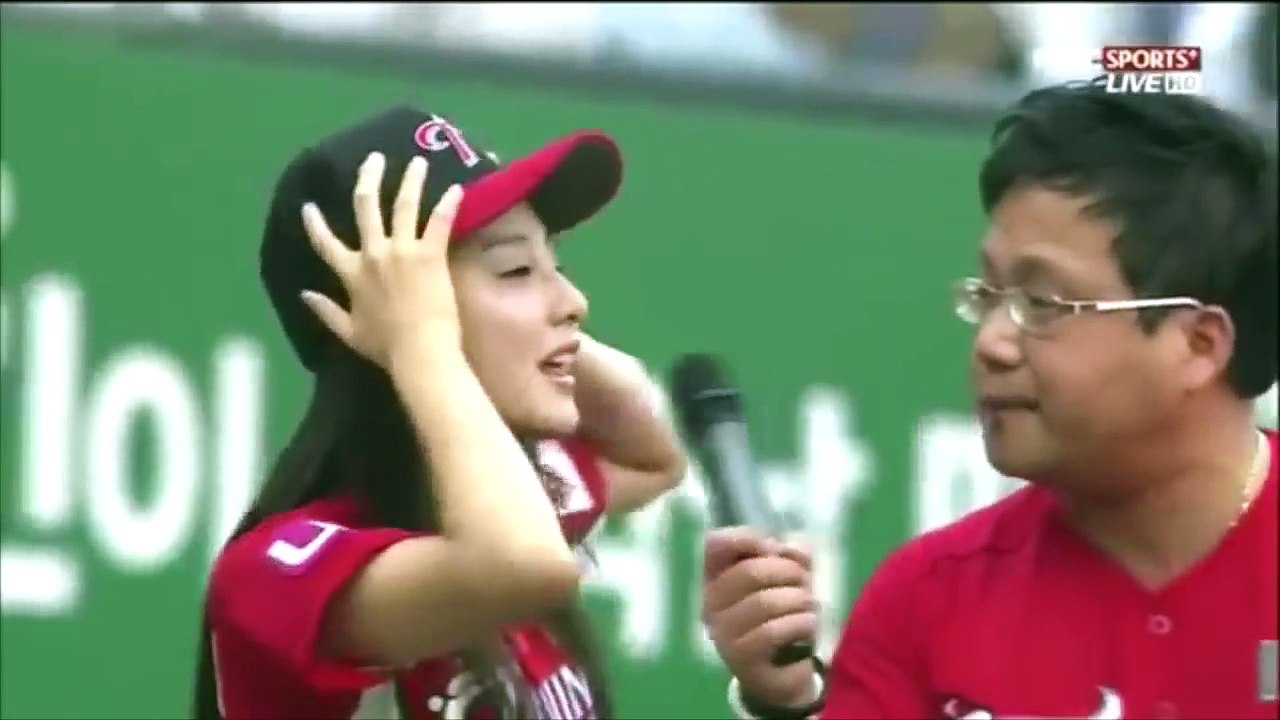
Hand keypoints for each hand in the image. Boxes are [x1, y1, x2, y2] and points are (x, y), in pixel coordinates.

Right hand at [299, 152, 463, 369]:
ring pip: (403, 205)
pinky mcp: (430, 254)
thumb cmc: (386, 347)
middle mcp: (373, 254)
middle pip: (365, 206)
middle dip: (368, 178)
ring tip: (418, 162)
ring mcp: (402, 251)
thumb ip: (325, 311)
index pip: (325, 243)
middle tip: (375, 159)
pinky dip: (448, 203)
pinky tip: (457, 188)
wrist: (419, 352)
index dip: (315, 224)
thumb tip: (303, 294)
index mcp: (351, 273)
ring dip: (410, 180)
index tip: (309, 206)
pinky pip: (438, 221)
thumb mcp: (348, 332)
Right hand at [702, 527, 818, 707]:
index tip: (774, 549)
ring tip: (809, 606)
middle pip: (749, 572)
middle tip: (805, 583)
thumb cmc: (783, 614)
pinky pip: (773, 632)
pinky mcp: (741, 659)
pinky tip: (807, 625)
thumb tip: (789, 549)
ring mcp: (723, 633)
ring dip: (799, 599)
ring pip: (764, 602)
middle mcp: (711, 603)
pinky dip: (800, 623)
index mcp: (717, 577)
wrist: (784, 670)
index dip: (748, 539)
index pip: (716, 544)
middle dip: (789, 572)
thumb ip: (791, 556)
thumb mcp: (790, 578)